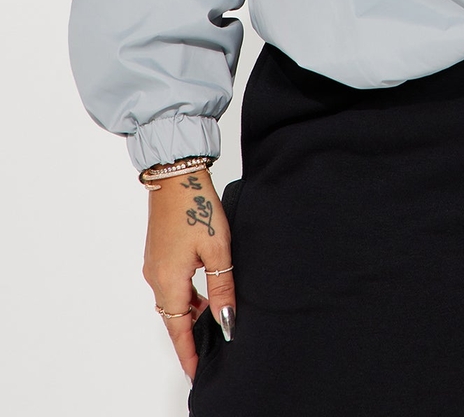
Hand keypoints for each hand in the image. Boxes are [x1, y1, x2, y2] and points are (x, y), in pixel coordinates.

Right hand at [142, 167, 234, 384]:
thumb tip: (226, 323)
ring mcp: (154, 264)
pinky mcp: (158, 252)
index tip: (196, 373)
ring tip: (215, 320)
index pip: (178, 330)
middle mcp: (156, 277)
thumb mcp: (218, 251)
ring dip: (191, 312)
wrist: (176, 173)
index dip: (188, 353)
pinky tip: (205, 291)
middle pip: (173, 317)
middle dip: (191, 335)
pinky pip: (171, 284)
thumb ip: (222, 289)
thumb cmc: (196, 207)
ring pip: (173, 299)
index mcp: (168, 282)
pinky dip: (186, 294)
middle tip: (211, 349)